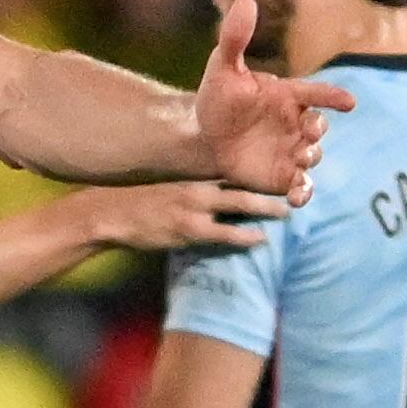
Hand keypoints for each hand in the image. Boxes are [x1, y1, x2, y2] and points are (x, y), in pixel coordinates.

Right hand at [90, 180, 289, 256]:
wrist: (109, 213)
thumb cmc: (137, 201)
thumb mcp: (166, 185)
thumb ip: (190, 184)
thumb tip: (212, 188)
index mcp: (192, 173)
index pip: (232, 169)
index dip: (257, 169)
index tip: (281, 168)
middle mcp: (198, 186)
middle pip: (244, 183)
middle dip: (271, 187)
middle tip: (296, 188)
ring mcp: (194, 208)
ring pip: (241, 204)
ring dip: (266, 209)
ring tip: (287, 213)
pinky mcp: (188, 230)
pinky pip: (224, 232)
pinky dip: (245, 235)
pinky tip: (260, 238)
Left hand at [192, 0, 346, 205]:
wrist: (204, 138)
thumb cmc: (218, 100)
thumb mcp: (223, 68)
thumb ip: (236, 39)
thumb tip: (245, 0)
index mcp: (288, 96)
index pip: (317, 93)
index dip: (333, 96)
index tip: (348, 102)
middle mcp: (296, 123)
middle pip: (318, 127)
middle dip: (318, 130)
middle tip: (310, 132)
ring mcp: (292, 150)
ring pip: (312, 156)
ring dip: (311, 157)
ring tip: (303, 158)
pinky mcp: (283, 177)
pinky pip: (301, 187)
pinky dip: (303, 193)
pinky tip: (296, 197)